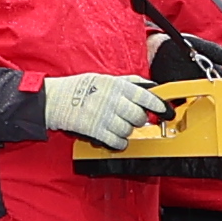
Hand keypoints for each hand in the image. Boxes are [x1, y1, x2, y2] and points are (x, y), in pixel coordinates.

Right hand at [41, 73, 160, 148]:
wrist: (54, 100)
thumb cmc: (79, 88)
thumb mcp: (104, 78)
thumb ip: (127, 82)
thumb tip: (148, 86)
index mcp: (117, 85)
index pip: (147, 96)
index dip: (160, 106)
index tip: (167, 112)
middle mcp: (113, 100)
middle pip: (139, 116)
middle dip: (138, 119)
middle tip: (131, 118)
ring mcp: (105, 117)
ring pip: (129, 130)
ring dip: (126, 131)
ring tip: (116, 125)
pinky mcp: (96, 132)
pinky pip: (117, 141)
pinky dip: (119, 142)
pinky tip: (114, 137)